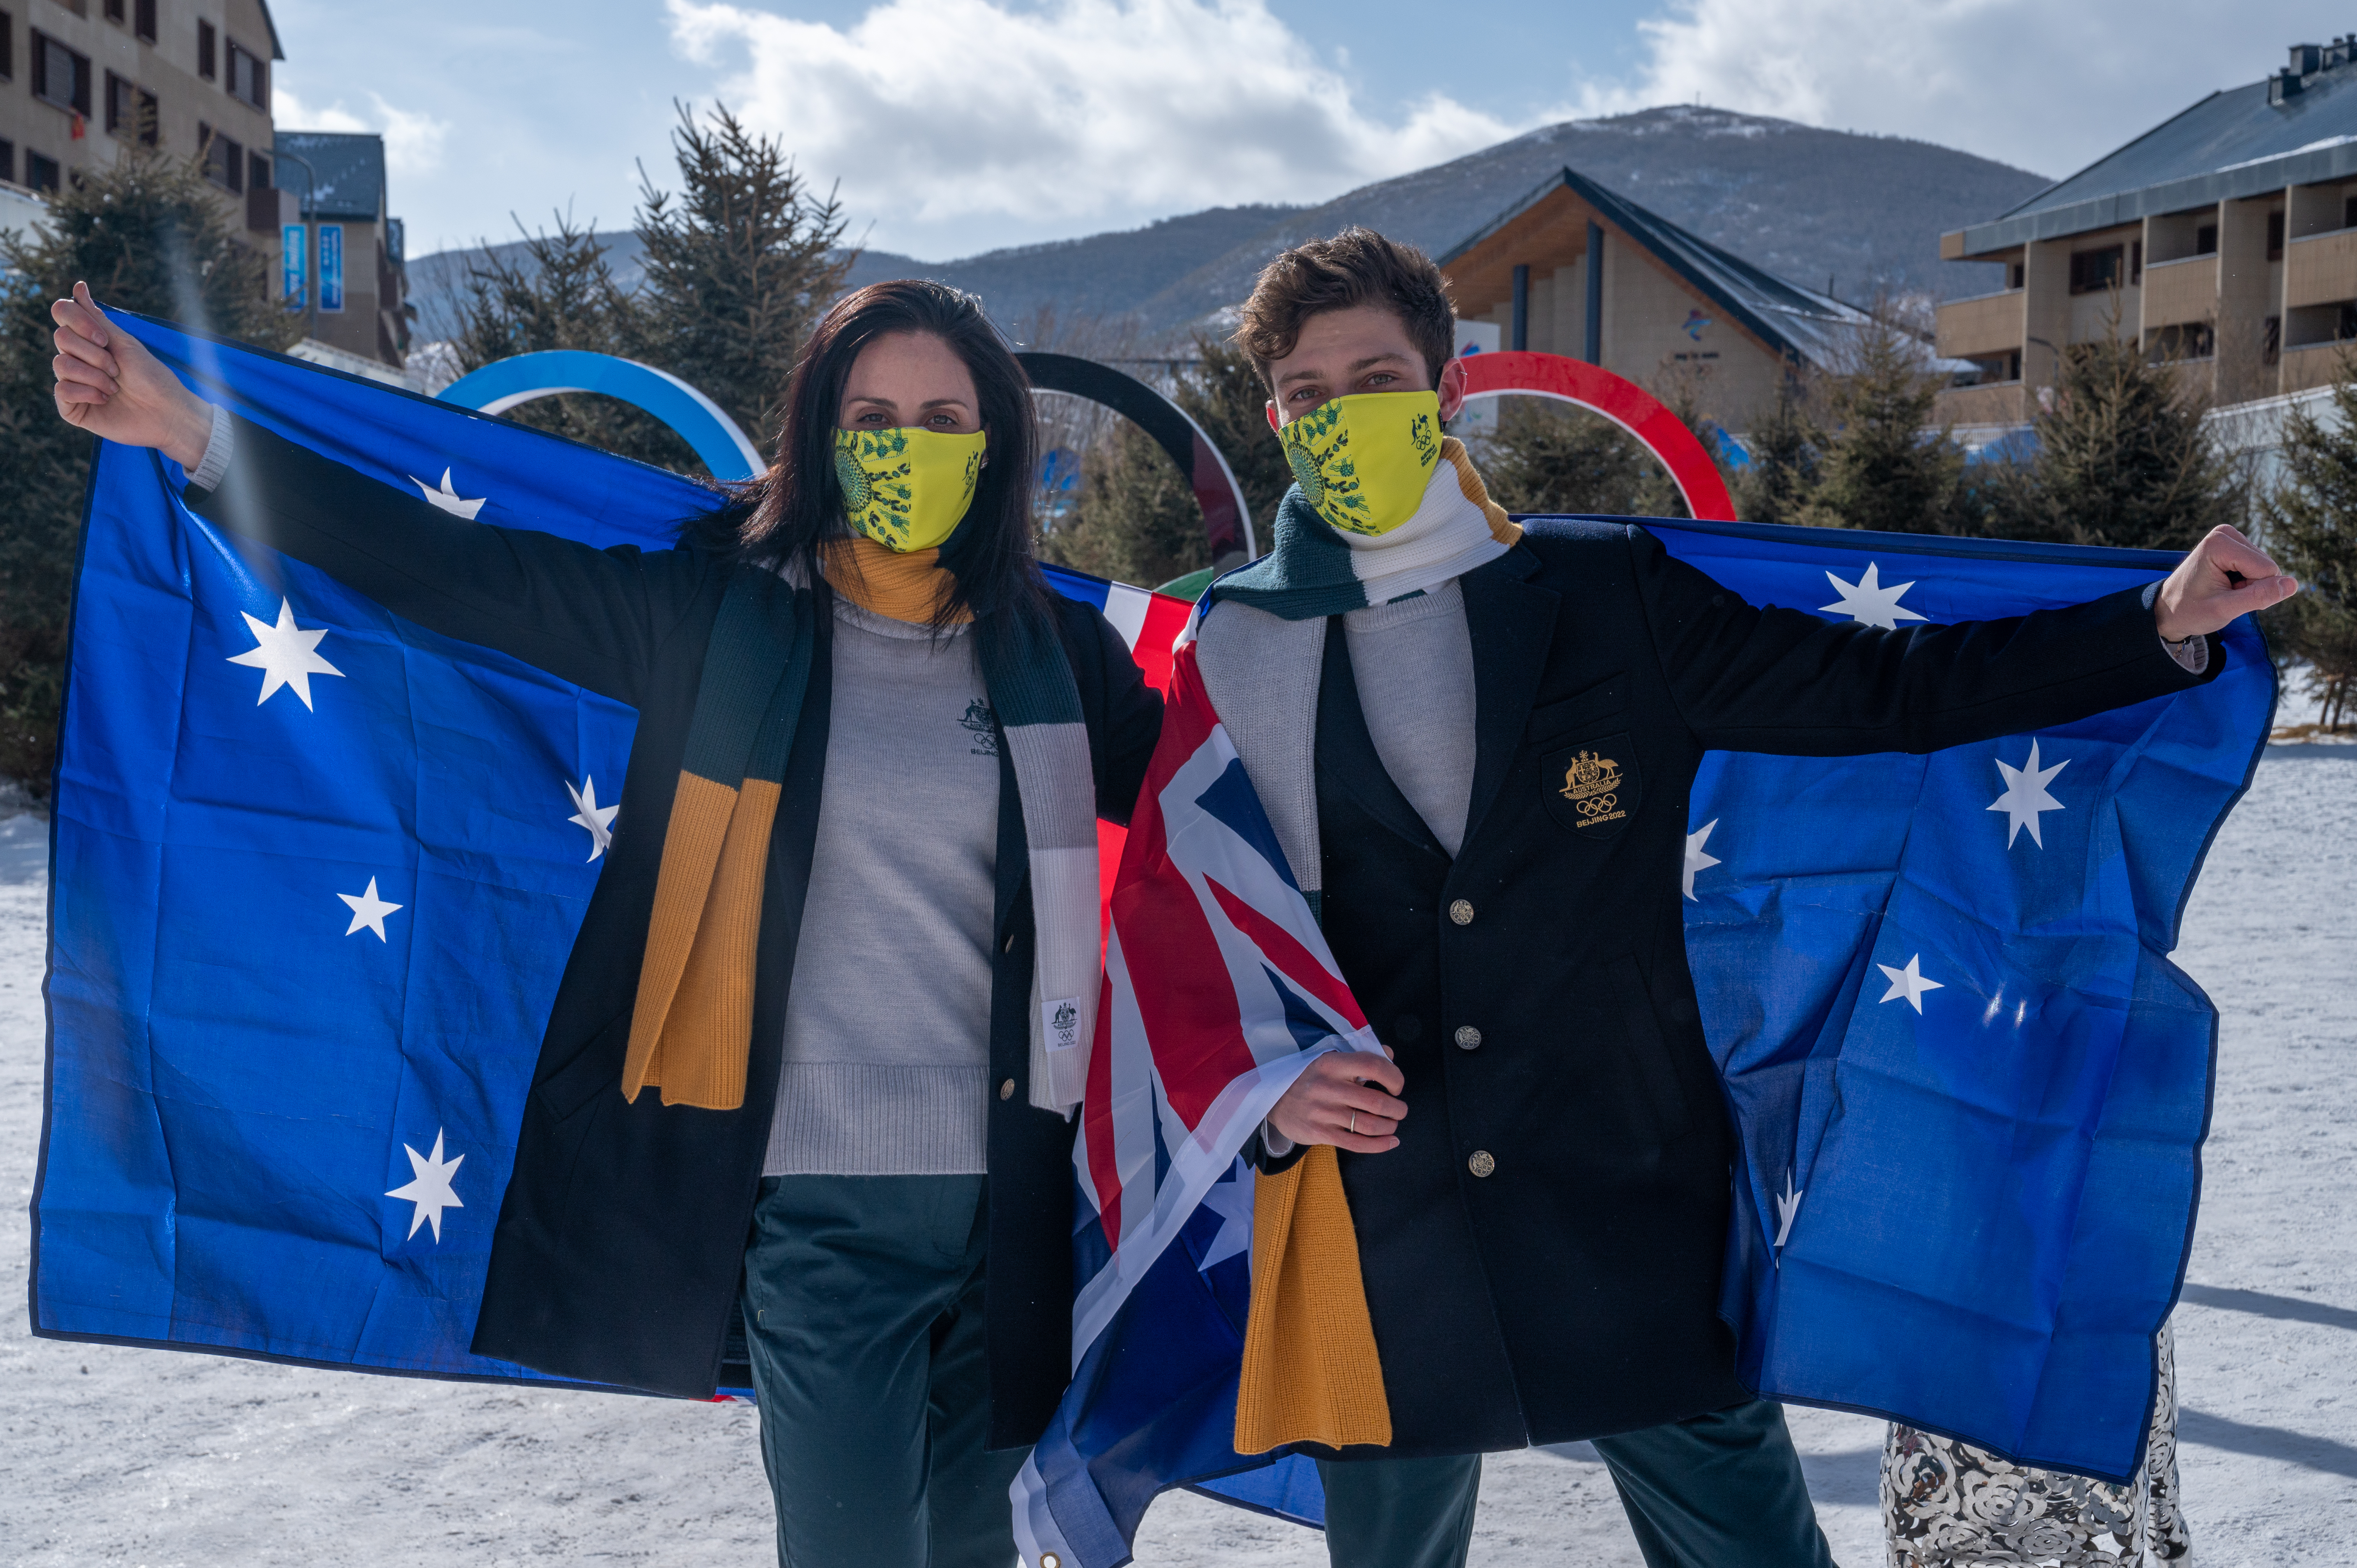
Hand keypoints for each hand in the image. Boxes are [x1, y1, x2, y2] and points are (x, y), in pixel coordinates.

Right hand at [51, 281, 214, 466]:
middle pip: (61, 338)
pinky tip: (104, 399)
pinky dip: (86, 392)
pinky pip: (61, 391)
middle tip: (117, 370)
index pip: (62, 313)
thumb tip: (78, 286)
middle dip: (95, 354)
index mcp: (89, 340)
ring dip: (94, 375)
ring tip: (115, 387)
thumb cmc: (151, 377)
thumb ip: (96, 317)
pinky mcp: (72, 407)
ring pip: (60, 365)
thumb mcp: (124, 343)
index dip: (79, 321)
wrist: (166, 413)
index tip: (104, 339)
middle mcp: (77, 358)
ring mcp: (72, 382)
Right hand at [1269, 1046, 1405, 1153]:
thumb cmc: (1310, 1079)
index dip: (1394, 1076)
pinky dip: (1379, 1145)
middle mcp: (1327, 1087)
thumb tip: (1389, 1054)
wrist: (1274, 1101)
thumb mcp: (1329, 1060)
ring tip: (1392, 1125)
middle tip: (1399, 1110)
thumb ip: (1360, 1055)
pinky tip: (1391, 1142)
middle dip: (1396, 1109)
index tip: (1397, 1086)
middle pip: (1376, 1101)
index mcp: (1331, 1063)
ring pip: (1369, 1125)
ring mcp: (1322, 1112)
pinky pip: (1356, 1143)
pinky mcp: (1318, 1133)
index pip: (1373, 1065)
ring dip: (1389, 1127)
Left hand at [2153, 525, 2298, 641]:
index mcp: (2219, 544)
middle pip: (2267, 566)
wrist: (2168, 609)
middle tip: (2223, 595)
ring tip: (2222, 590)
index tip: (2225, 596)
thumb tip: (2294, 584)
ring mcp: (2230, 537)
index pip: (2267, 569)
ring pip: (2265, 568)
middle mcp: (2225, 534)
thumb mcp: (2225, 610)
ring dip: (2248, 585)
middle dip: (2251, 587)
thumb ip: (2259, 596)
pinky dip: (2246, 581)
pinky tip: (2225, 584)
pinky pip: (2259, 567)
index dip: (2253, 590)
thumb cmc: (2190, 611)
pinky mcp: (2235, 545)